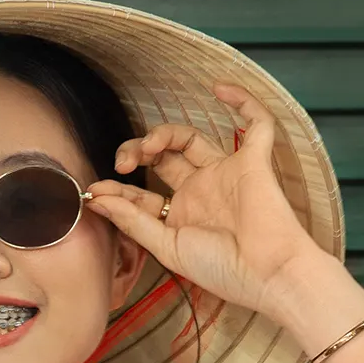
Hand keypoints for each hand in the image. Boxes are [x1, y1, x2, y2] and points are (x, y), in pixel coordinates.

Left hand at [85, 85, 329, 324]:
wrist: (266, 274)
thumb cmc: (222, 269)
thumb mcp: (168, 247)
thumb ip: (134, 222)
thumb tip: (98, 199)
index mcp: (180, 217)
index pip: (142, 195)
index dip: (117, 190)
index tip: (96, 190)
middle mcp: (201, 191)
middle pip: (163, 158)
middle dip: (138, 152)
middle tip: (125, 162)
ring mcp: (226, 174)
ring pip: (191, 138)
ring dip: (164, 133)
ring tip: (149, 145)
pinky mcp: (254, 161)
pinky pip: (256, 123)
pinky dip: (243, 101)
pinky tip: (220, 88)